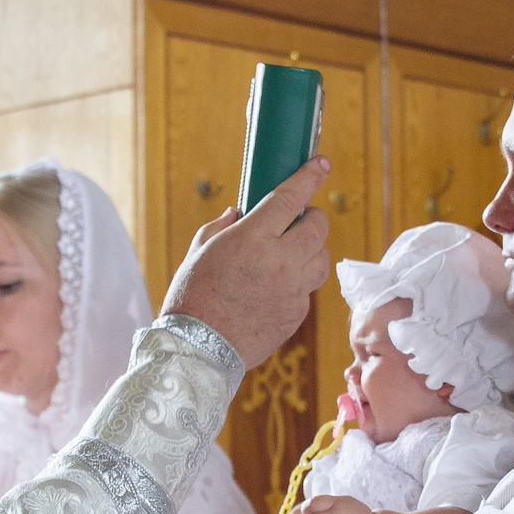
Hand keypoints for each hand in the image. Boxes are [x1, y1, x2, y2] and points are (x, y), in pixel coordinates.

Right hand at [159, 158, 333, 366]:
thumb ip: (223, 225)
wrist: (198, 349)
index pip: (292, 198)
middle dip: (312, 216)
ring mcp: (293, 290)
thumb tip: (240, 211)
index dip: (309, 176)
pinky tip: (276, 285)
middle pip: (318, 227)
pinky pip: (308, 287)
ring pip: (321, 257)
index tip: (320, 163)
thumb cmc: (192, 297)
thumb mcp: (199, 251)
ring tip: (291, 252)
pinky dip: (298, 280)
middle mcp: (280, 261)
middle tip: (300, 217)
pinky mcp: (296, 314)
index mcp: (253, 239)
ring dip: (311, 248)